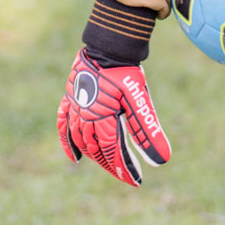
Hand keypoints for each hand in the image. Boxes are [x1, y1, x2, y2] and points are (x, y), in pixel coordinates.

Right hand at [56, 48, 171, 186]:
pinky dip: (68, 141)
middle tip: (124, 174)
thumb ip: (148, 131)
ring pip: (80, 139)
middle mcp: (85, 115)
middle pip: (96, 148)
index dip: (124, 168)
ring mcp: (75, 106)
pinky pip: (63, 122)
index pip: (113, 152)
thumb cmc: (127, 71)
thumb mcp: (141, 101)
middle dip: (111, 164)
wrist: (109, 43)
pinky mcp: (70, 97)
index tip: (136, 182)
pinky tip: (75, 156)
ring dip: (93, 155)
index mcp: (103, 117)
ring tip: (105, 165)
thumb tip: (161, 161)